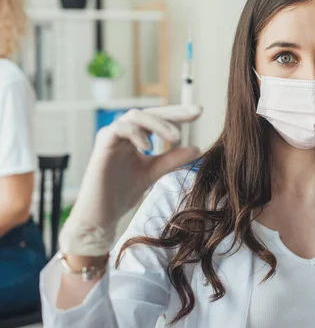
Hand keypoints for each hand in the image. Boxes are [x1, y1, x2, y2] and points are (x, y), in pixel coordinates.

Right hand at [59, 105, 201, 255]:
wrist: (101, 215)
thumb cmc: (122, 192)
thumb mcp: (154, 172)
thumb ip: (172, 159)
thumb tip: (197, 147)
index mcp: (135, 137)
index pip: (158, 118)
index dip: (178, 113)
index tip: (199, 112)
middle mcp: (122, 133)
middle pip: (149, 112)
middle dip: (173, 112)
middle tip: (195, 114)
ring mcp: (111, 137)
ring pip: (134, 116)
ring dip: (158, 123)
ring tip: (175, 138)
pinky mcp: (101, 146)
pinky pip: (118, 129)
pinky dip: (136, 133)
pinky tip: (149, 147)